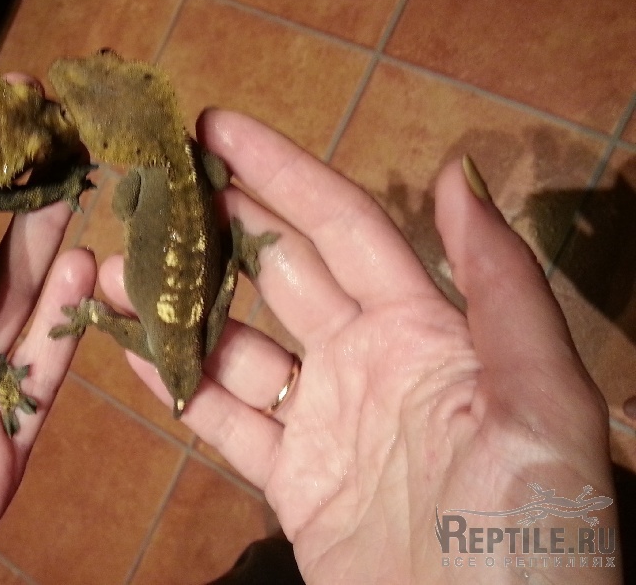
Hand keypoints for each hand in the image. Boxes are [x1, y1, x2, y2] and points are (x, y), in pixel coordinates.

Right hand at [114, 110, 617, 583]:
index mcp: (425, 326)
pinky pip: (224, 422)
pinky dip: (175, 386)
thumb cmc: (532, 528)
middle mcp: (367, 359)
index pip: (340, 225)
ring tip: (111, 269)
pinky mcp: (293, 481)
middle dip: (215, 224)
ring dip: (176, 306)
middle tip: (149, 183)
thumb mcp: (543, 399)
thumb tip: (454, 173)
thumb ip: (500, 284)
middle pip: (277, 272)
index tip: (215, 127)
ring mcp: (324, 420)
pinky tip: (127, 352)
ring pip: (235, 345)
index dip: (280, 172)